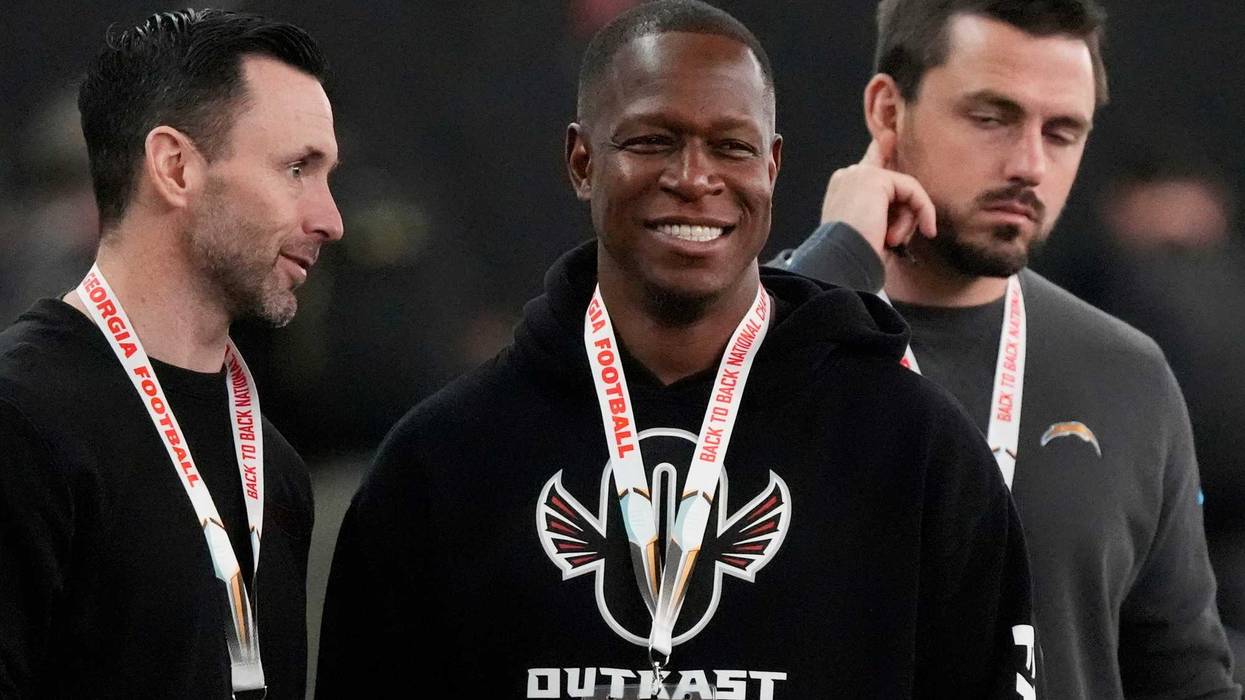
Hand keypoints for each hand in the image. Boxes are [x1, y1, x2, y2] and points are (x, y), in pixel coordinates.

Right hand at [819, 132, 936, 260]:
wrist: (842, 261)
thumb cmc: (855, 255)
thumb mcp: (871, 229)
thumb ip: (886, 209)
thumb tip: (905, 195)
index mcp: (841, 189)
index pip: (869, 163)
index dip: (880, 149)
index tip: (889, 136)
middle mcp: (847, 176)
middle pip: (894, 180)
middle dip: (910, 206)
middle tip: (914, 232)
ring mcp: (859, 175)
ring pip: (904, 189)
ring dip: (907, 220)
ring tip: (890, 240)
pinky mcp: (874, 179)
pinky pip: (912, 190)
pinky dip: (921, 210)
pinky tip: (919, 230)